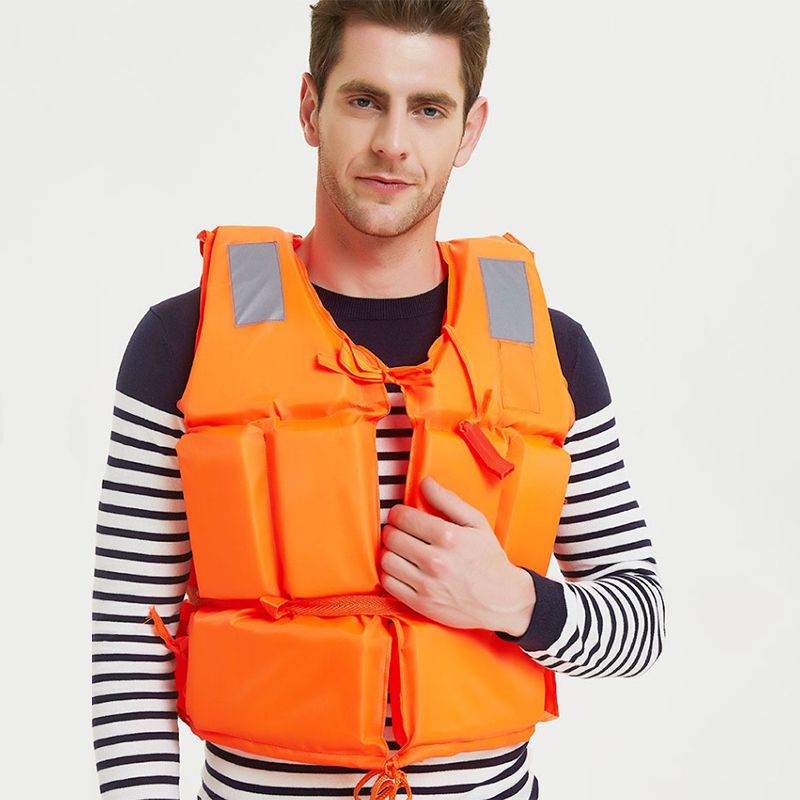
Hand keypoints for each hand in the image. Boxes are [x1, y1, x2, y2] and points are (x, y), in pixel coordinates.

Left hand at [379, 476, 535, 634]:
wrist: (503, 600)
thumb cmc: (489, 560)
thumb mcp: (477, 523)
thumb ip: (448, 500)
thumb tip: (426, 483)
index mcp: (448, 537)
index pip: (404, 517)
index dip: (398, 513)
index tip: (401, 515)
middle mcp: (436, 561)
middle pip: (392, 537)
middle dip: (392, 529)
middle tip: (399, 530)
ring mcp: (427, 584)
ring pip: (387, 559)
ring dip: (389, 550)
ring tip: (400, 549)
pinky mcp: (422, 603)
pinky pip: (389, 583)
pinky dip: (389, 573)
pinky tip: (400, 568)